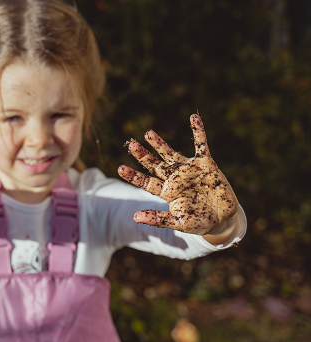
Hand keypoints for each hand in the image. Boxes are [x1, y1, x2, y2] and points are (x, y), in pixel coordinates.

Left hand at [118, 114, 238, 235]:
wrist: (223, 219)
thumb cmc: (198, 223)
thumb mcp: (178, 222)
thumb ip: (158, 219)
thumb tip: (135, 217)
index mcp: (166, 191)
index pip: (146, 182)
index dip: (133, 176)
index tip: (120, 169)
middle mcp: (174, 178)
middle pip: (154, 164)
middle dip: (143, 155)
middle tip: (131, 145)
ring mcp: (189, 170)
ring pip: (170, 153)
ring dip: (160, 143)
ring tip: (148, 133)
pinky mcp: (205, 164)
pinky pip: (201, 144)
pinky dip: (198, 131)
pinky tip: (194, 117)